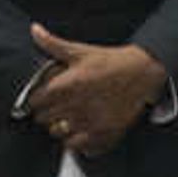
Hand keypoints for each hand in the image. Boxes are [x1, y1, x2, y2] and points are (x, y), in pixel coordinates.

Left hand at [24, 26, 170, 156]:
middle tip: (56, 108)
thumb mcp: (80, 51)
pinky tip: (80, 130)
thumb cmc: (110, 61)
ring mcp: (91, 121)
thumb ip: (53, 44)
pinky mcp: (105, 132)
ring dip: (60, 127)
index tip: (43, 98)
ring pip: (58, 134)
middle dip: (46, 113)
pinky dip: (76, 141)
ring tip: (67, 118)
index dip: (36, 100)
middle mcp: (77, 104)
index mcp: (68, 84)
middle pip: (43, 120)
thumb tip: (34, 30)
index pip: (35, 102)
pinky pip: (78, 147)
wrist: (143, 72)